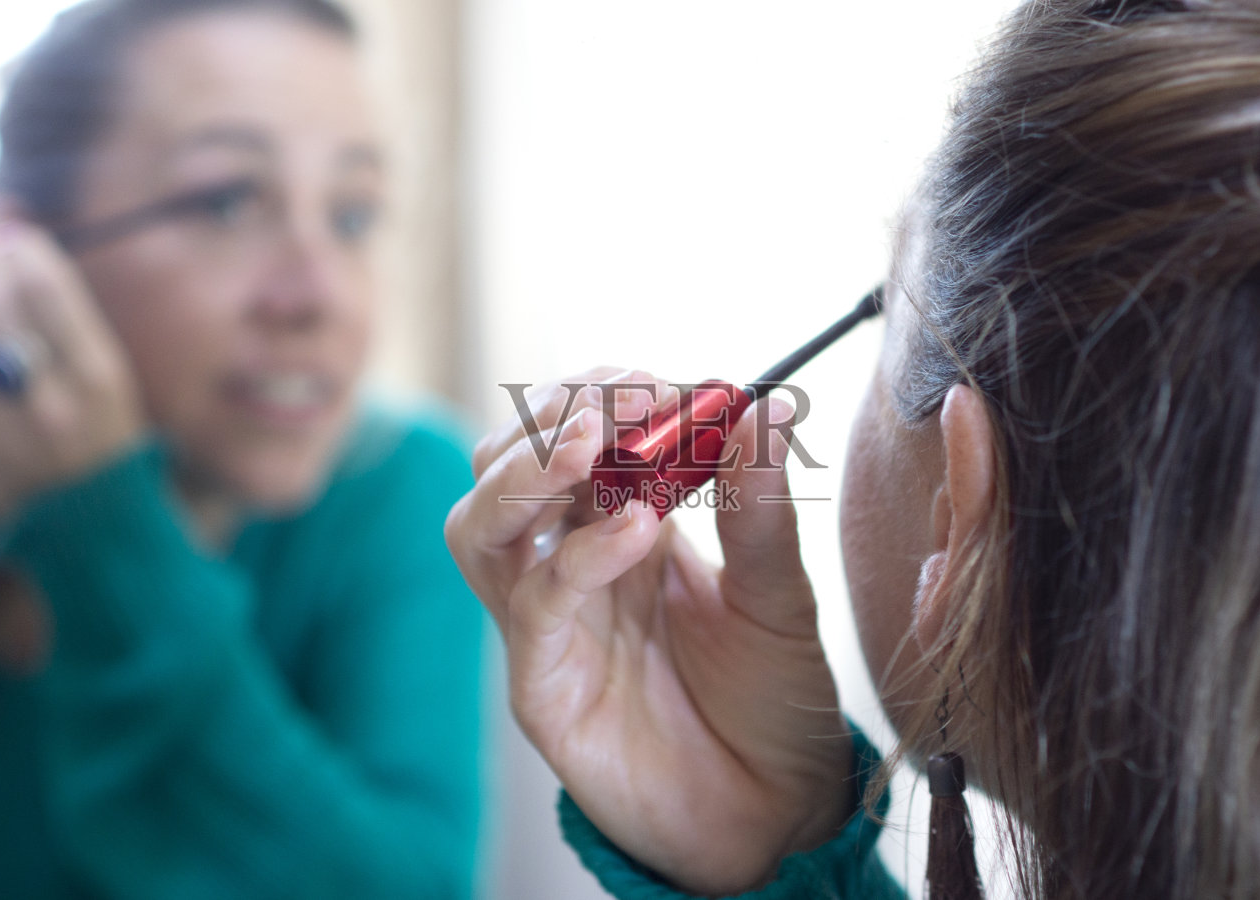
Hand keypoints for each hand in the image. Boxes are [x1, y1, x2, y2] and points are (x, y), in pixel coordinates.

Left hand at [0, 214, 143, 518]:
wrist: (93, 524)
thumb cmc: (107, 434)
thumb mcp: (109, 374)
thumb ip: (64, 311)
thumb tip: (17, 234)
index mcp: (99, 378)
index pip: (47, 290)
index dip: (21, 250)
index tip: (15, 234)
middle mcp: (51, 400)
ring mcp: (4, 426)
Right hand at [447, 369, 855, 894]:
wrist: (775, 813)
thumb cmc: (769, 702)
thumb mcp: (779, 592)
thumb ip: (758, 507)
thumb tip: (762, 407)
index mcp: (616, 527)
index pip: (570, 431)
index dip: (603, 394)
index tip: (667, 385)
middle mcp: (565, 566)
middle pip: (503, 463)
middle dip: (553, 415)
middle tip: (626, 402)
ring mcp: (545, 625)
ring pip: (480, 525)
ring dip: (528, 468)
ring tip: (594, 441)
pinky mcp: (543, 687)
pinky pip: (533, 605)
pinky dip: (578, 555)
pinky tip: (639, 530)